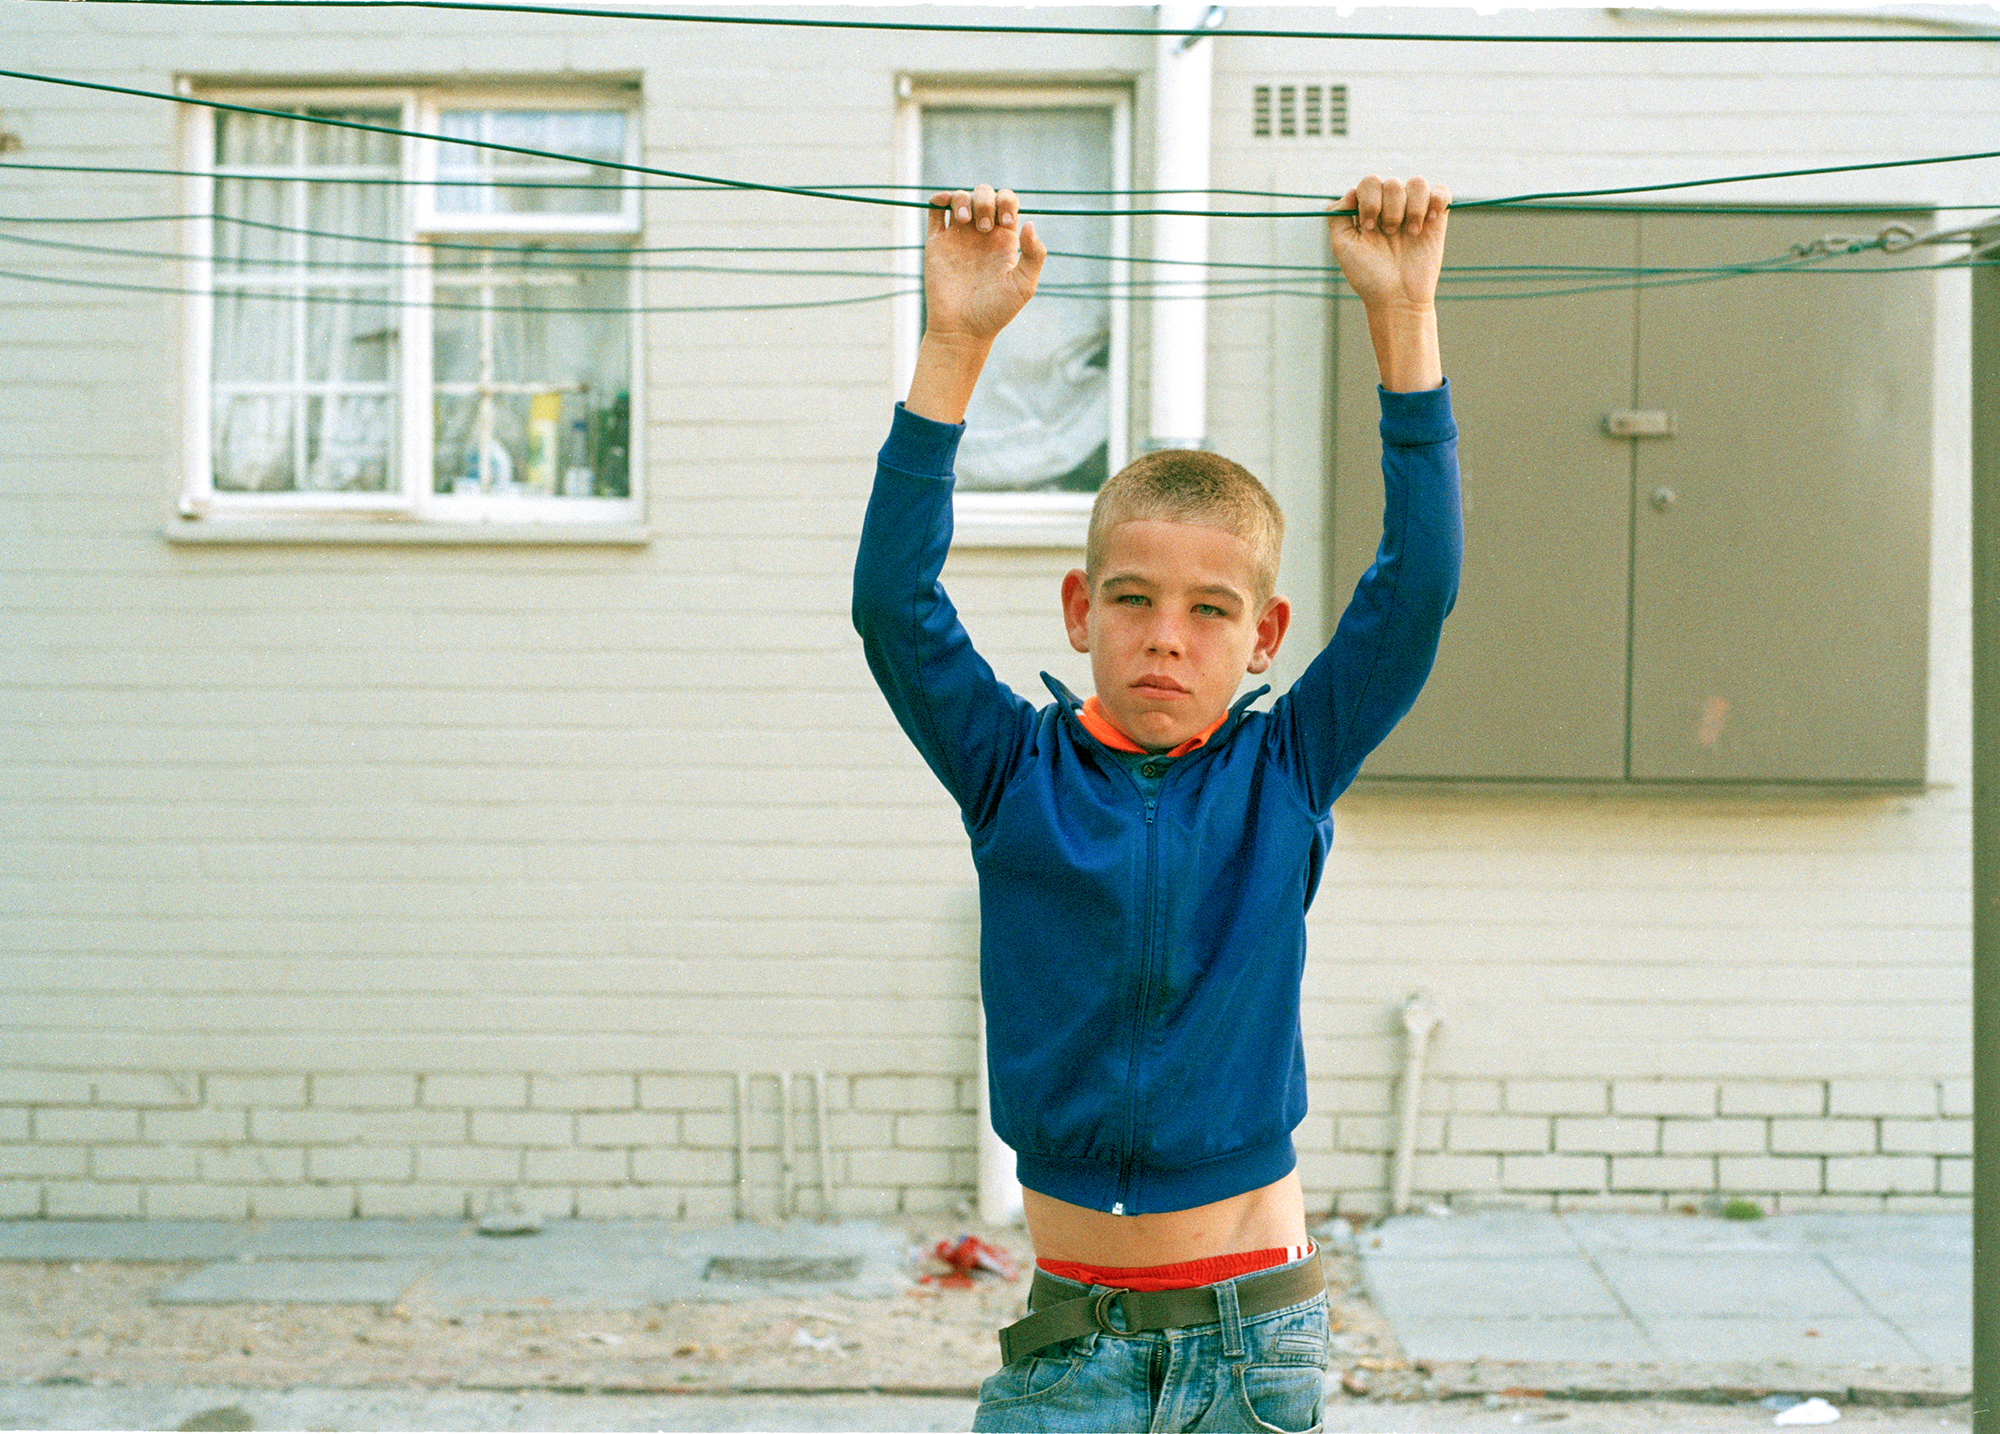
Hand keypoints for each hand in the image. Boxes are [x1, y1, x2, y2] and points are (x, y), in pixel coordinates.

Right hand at [922, 184, 1046, 345]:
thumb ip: (1034, 254)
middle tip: (983, 228)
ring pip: (960, 198)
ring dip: (964, 199)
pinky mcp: (937, 243)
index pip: (1007, 202)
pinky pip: (935, 211)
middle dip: (985, 200)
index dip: (1007, 202)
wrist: (962, 330)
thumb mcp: (1024, 285)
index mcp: (1003, 239)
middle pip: (984, 194)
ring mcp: (958, 237)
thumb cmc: (995, 312)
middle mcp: (981, 234)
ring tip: (966, 221)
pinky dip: (939, 199)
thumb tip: (1028, 223)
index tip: (1005, 223)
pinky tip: (944, 204)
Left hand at [1328, 175, 1449, 313]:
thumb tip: (1352, 190)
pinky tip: (1429, 222)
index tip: (1369, 228)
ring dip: (1412, 207)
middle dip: (1390, 210)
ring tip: (1410, 233)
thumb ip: (1337, 215)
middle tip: (1390, 234)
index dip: (1369, 201)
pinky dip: (1436, 201)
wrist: (1397, 298)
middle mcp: (1391, 206)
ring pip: (1417, 183)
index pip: (1369, 182)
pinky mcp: (1437, 218)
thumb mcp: (1342, 245)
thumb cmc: (1367, 275)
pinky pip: (1441, 191)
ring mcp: (1414, 210)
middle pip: (1391, 183)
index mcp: (1368, 209)